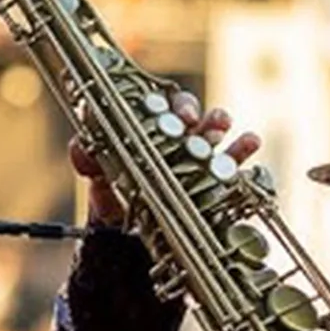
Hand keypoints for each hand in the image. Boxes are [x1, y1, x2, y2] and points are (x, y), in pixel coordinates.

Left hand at [70, 89, 262, 226]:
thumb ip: (89, 160)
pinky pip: (233, 156)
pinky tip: (250, 141)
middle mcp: (172, 133)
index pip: (151, 102)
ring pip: (211, 125)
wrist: (136, 231)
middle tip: (187, 119)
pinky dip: (243, 146)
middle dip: (187, 108)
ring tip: (219, 127)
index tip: (155, 105)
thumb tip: (79, 146)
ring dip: (217, 121)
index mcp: (144, 127)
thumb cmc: (116, 195)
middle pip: (184, 108)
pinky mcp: (217, 172)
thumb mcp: (100, 179)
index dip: (154, 99)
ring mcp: (197, 150)